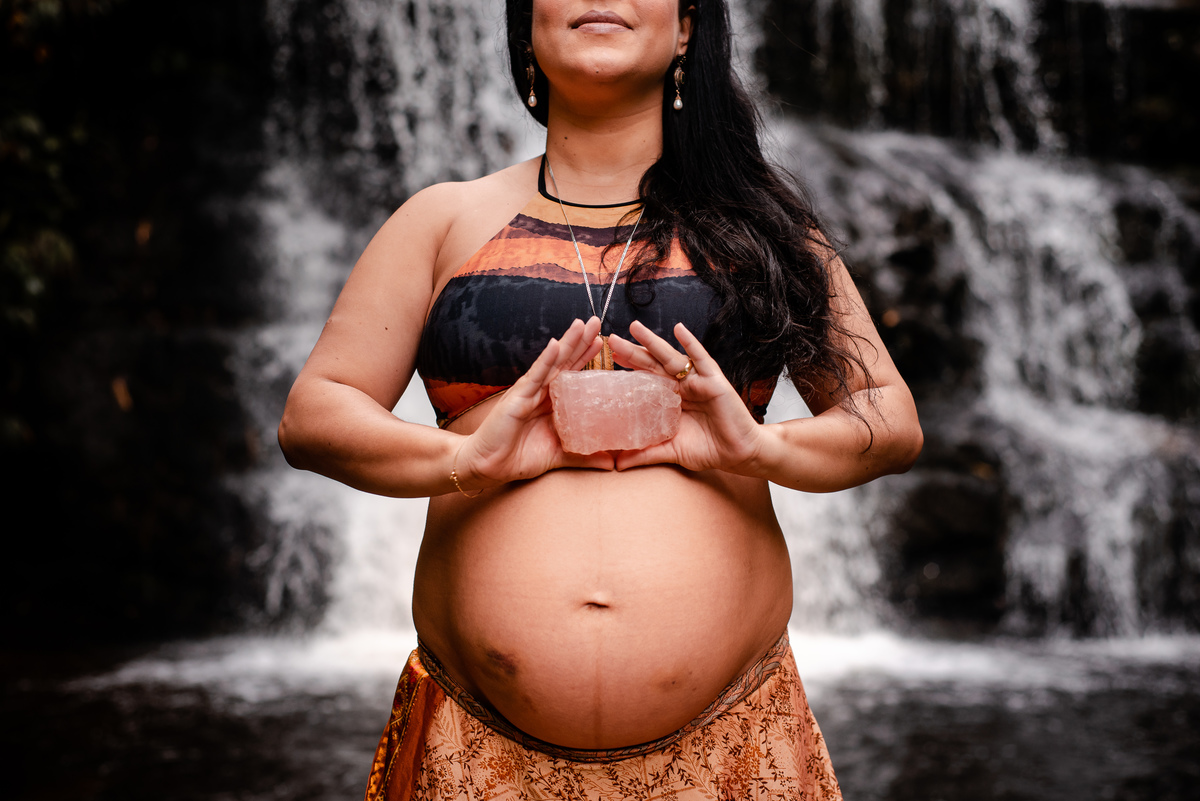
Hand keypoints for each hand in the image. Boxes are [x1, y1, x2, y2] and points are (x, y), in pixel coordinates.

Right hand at [456, 317, 613, 487]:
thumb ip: (584, 457)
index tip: (603, 341)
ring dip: (568, 342)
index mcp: (551, 402)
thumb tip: (611, 464)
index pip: (572, 374)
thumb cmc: (519, 457)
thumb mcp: (559, 456)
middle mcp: (541, 392)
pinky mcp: (518, 398)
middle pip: (565, 361)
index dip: (586, 357)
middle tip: (598, 321)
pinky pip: (535, 376)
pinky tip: (556, 345)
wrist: (488, 467)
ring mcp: (529, 392)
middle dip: (581, 341)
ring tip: (583, 324)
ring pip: (553, 362)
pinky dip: (546, 360)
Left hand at [608, 321, 763, 472]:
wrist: (738, 455)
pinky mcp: (714, 381)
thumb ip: (645, 454)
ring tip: (634, 327)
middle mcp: (682, 387)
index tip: (609, 359)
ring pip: (671, 357)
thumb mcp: (670, 451)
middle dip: (633, 351)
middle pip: (653, 364)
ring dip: (653, 341)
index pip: (645, 379)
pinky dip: (691, 343)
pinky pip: (701, 358)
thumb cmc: (708, 450)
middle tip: (612, 339)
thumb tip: (617, 465)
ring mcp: (698, 381)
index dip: (629, 369)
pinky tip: (679, 329)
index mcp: (671, 400)